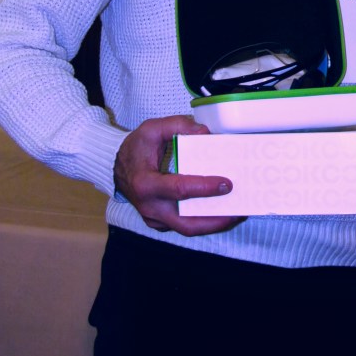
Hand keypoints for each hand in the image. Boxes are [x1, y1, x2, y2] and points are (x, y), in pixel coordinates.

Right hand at [113, 115, 242, 235]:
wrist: (116, 167)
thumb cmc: (136, 147)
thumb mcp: (152, 128)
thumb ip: (178, 126)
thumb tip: (205, 134)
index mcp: (145, 183)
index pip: (179, 190)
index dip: (204, 188)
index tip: (226, 184)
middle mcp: (149, 206)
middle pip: (186, 223)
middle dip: (215, 220)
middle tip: (239, 211)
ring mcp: (153, 218)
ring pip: (187, 229)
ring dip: (213, 225)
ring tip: (236, 214)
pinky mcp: (159, 223)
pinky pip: (183, 226)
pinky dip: (203, 222)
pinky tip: (220, 212)